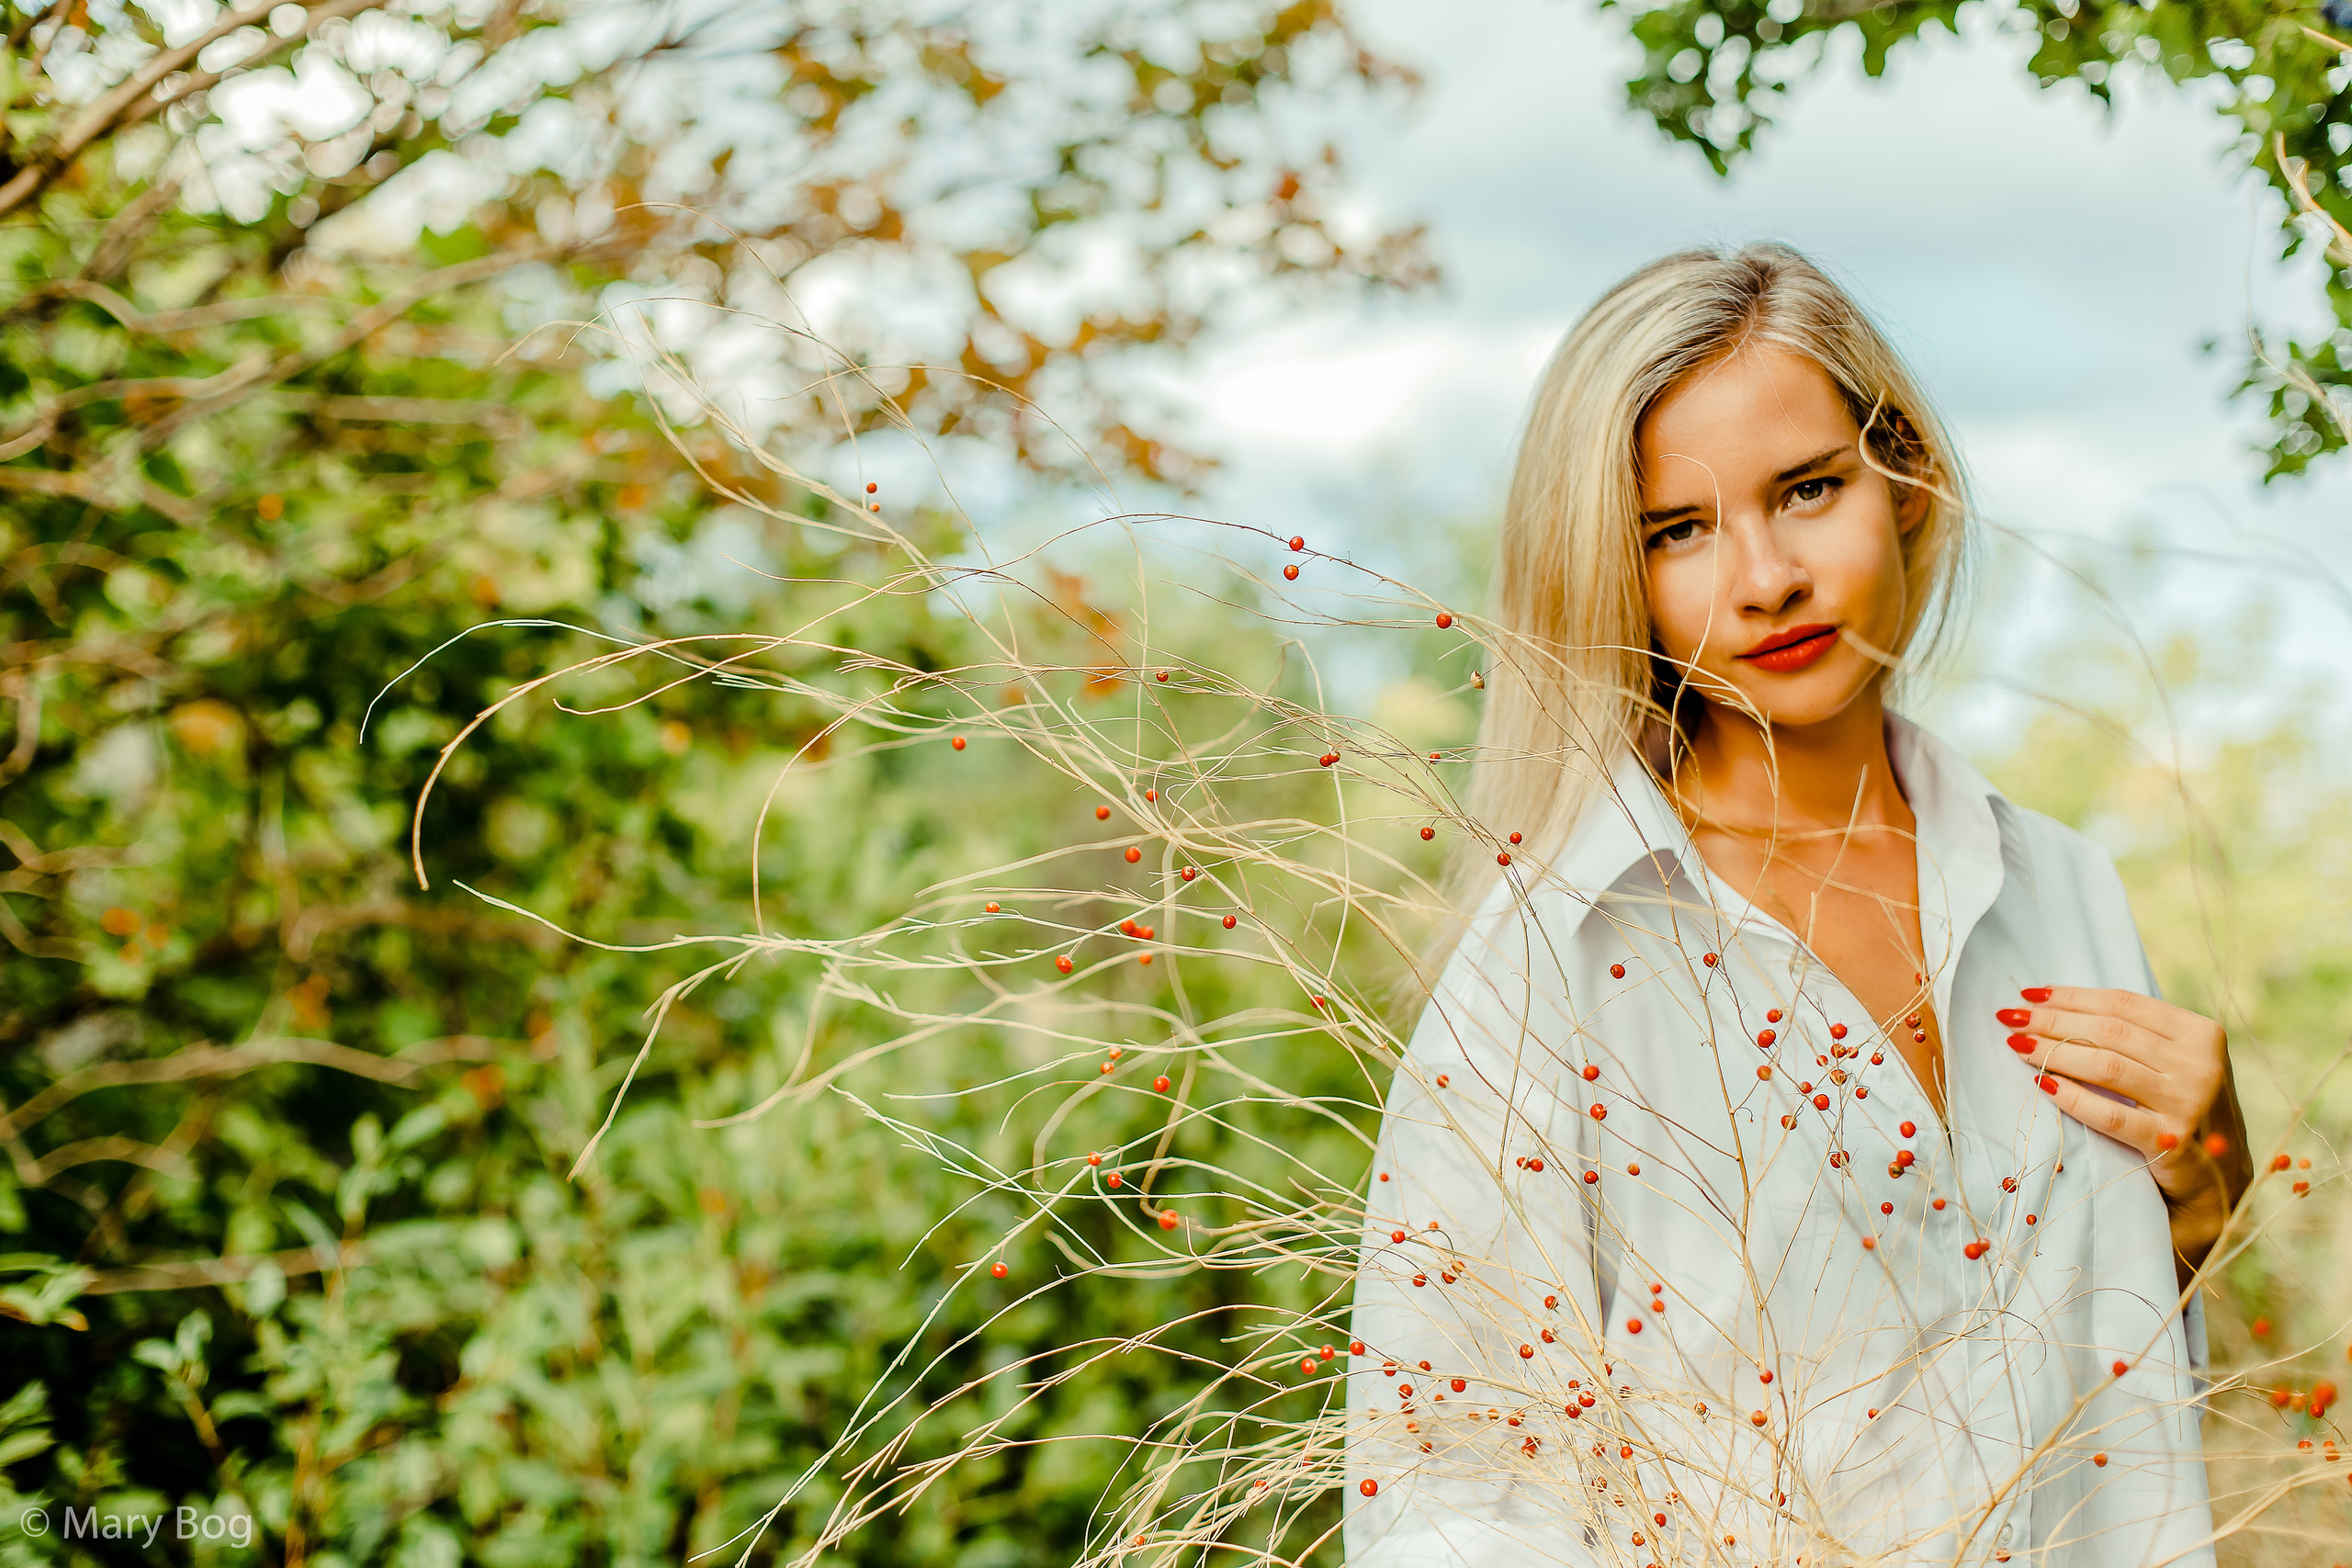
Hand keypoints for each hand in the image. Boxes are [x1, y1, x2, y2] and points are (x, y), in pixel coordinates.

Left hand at [1995, 985, 2249, 1286]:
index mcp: (2202, 1035)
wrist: (2222, 1180)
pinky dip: (2071, 1096)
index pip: (2124, 1004)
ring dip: (2053, 1052)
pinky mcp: (2170, 1143)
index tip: (2031, 993)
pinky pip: (2109, 1114)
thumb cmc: (2185, 1110)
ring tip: (2017, 1045)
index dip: (2072, 996)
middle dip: (2052, 1020)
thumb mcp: (2176, 1063)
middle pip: (2109, 1031)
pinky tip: (2041, 1084)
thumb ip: (2136, 1035)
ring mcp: (2188, 1105)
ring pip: (2105, 1066)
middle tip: (2010, 1017)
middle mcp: (2200, 1066)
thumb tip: (2056, 1004)